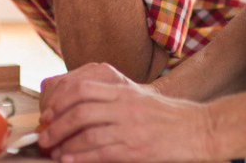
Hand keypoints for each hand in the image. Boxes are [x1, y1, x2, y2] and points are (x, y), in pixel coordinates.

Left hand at [38, 64, 218, 162]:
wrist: (201, 129)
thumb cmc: (171, 117)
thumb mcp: (141, 99)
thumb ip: (115, 100)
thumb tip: (84, 109)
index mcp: (124, 91)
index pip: (82, 89)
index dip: (60, 101)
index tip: (49, 114)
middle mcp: (124, 106)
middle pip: (79, 110)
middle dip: (56, 125)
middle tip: (44, 136)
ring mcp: (130, 127)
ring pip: (86, 131)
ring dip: (64, 143)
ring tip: (53, 151)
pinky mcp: (136, 149)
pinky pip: (101, 151)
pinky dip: (80, 156)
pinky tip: (69, 160)